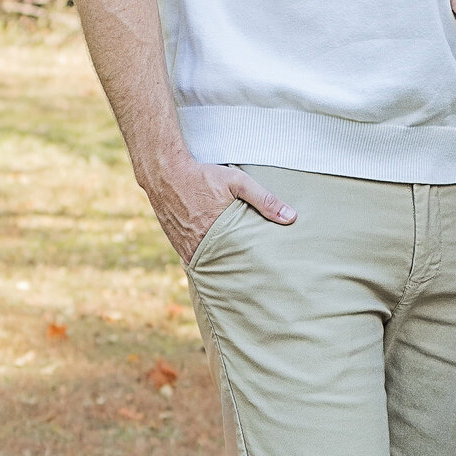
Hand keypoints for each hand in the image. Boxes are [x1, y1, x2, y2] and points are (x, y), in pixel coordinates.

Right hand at [143, 155, 296, 264]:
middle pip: (224, 268)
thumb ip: (264, 199)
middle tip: (256, 282)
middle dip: (238, 274)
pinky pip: (193, 260)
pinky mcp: (176, 244)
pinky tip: (217, 264)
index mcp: (216, 234)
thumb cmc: (203, 176)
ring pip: (208, 266)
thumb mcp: (238, 182)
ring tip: (239, 277)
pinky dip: (205, 262)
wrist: (164, 173)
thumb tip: (291, 217)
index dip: (253, 270)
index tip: (267, 276)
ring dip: (222, 269)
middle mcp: (198, 245)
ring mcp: (184, 247)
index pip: (240, 262)